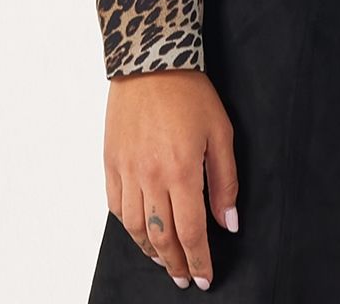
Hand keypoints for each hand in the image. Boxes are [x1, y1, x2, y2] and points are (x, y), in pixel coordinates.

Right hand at [104, 69, 238, 290]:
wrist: (150, 60)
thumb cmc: (190, 92)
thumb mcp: (220, 132)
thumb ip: (225, 182)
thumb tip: (229, 222)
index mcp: (181, 170)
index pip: (190, 231)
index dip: (198, 260)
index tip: (204, 278)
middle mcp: (150, 176)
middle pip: (161, 237)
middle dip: (175, 264)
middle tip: (185, 278)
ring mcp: (126, 170)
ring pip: (135, 228)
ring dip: (151, 251)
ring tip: (165, 261)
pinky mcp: (110, 162)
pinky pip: (115, 207)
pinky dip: (128, 227)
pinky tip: (141, 231)